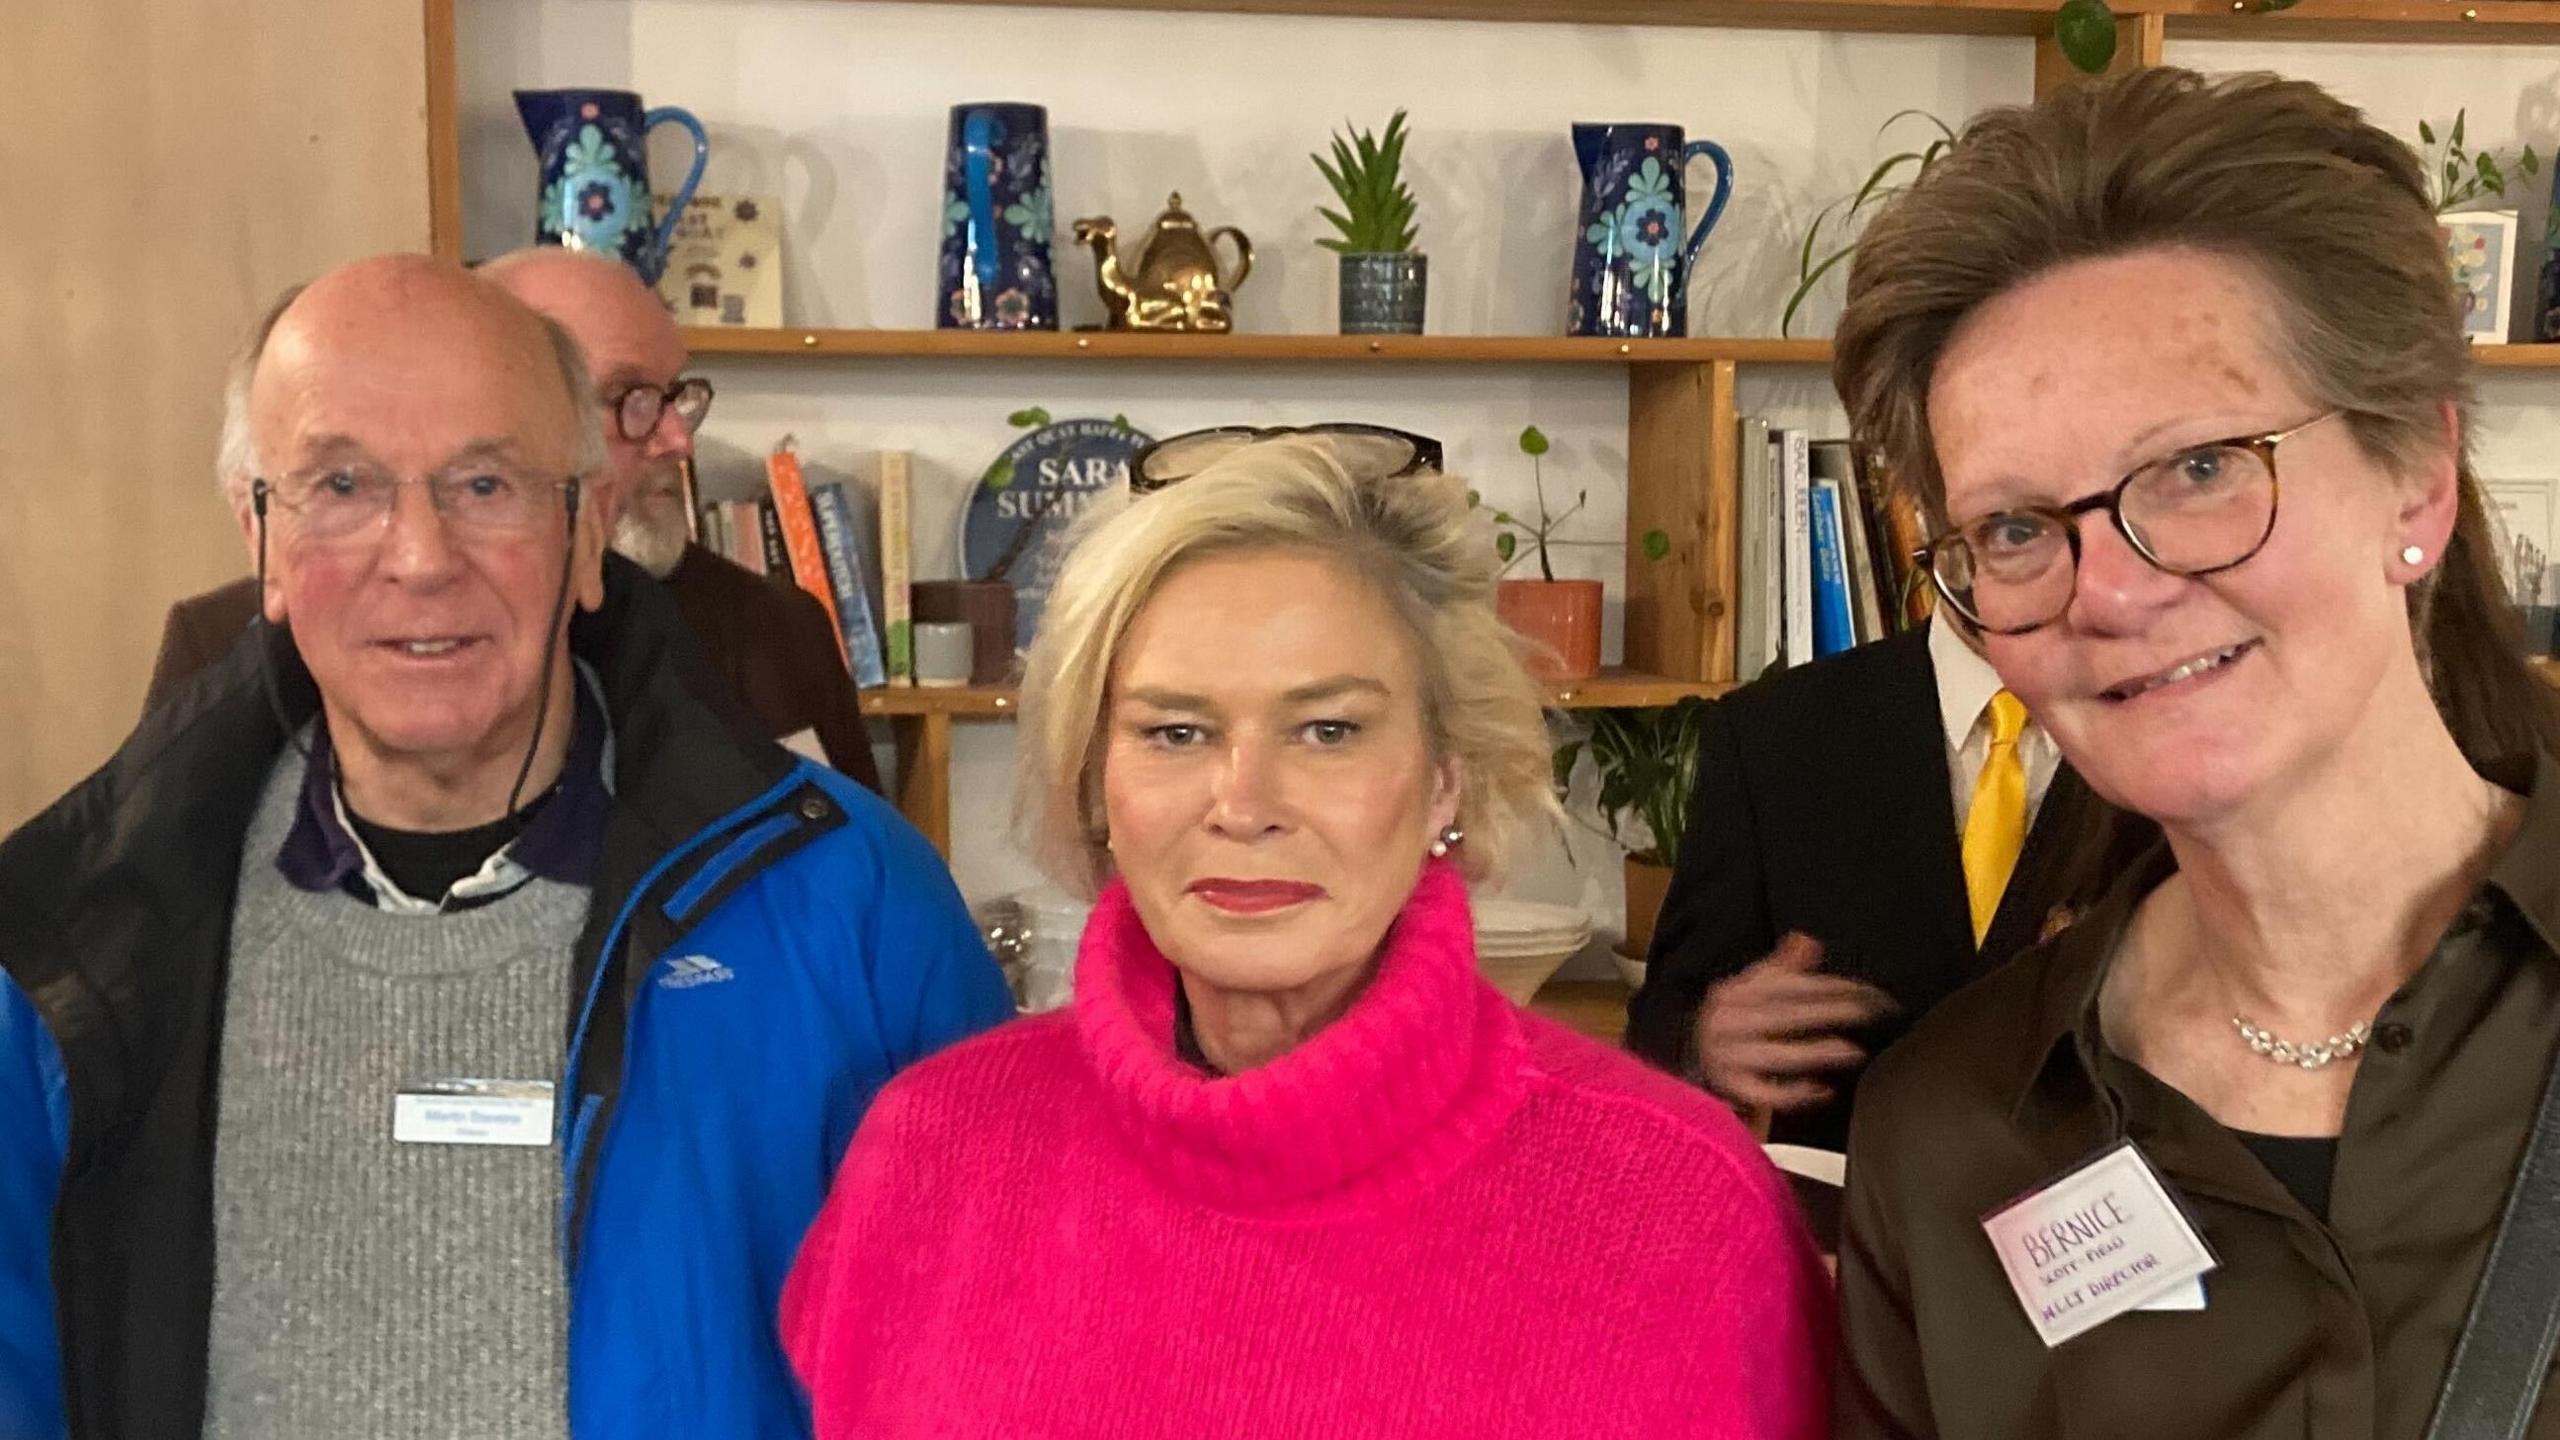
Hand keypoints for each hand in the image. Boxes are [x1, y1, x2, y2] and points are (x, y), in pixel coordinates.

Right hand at [1693, 933, 1896, 1114]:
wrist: (1697, 1058)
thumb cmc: (1737, 1021)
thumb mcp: (1753, 989)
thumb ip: (1783, 967)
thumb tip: (1807, 940)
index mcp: (1734, 993)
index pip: (1786, 986)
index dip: (1826, 987)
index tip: (1861, 991)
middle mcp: (1726, 1023)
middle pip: (1784, 1016)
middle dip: (1828, 1013)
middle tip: (1865, 1013)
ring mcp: (1727, 1058)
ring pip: (1777, 1055)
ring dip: (1816, 1053)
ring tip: (1851, 1051)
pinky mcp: (1732, 1089)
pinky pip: (1766, 1095)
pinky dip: (1794, 1094)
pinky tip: (1822, 1090)